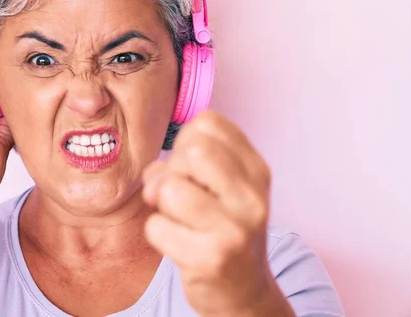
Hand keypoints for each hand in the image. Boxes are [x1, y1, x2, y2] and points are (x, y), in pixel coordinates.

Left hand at [142, 111, 291, 315]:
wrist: (243, 289)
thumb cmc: (222, 227)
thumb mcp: (217, 187)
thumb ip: (182, 166)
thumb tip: (153, 183)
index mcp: (256, 169)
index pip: (208, 122)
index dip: (186, 141)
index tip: (194, 168)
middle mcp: (252, 197)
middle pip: (192, 151)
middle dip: (173, 170)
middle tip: (184, 194)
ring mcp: (235, 229)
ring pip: (170, 189)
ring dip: (162, 204)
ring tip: (181, 219)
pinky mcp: (211, 259)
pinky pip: (156, 228)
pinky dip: (158, 233)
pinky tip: (180, 243)